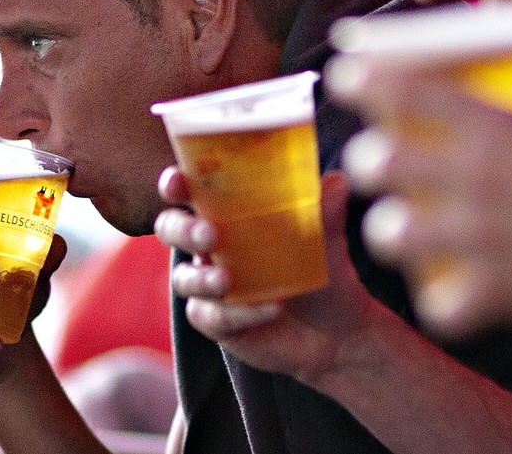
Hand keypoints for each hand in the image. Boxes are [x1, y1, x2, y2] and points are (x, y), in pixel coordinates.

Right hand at [155, 169, 371, 386]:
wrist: (339, 330)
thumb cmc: (326, 271)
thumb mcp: (329, 239)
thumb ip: (327, 210)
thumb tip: (337, 179)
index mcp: (231, 214)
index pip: (192, 191)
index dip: (176, 183)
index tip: (178, 182)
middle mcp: (213, 247)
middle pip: (172, 229)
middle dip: (183, 229)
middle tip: (210, 235)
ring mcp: (211, 286)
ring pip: (184, 279)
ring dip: (201, 278)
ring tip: (227, 281)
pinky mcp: (218, 323)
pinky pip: (212, 317)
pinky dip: (237, 314)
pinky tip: (269, 310)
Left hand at [329, 58, 511, 337]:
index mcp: (497, 128)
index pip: (403, 90)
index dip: (365, 79)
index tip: (350, 77)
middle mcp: (476, 181)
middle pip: (378, 162)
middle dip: (375, 157)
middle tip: (389, 159)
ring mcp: (479, 242)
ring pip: (389, 235)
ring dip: (395, 227)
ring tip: (411, 224)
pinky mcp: (495, 295)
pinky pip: (435, 304)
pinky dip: (438, 298)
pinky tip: (450, 286)